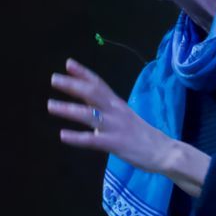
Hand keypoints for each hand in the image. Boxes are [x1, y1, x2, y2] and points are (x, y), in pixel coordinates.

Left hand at [49, 58, 172, 175]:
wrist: (164, 151)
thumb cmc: (143, 135)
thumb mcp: (125, 116)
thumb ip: (107, 109)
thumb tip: (88, 102)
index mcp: (117, 104)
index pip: (99, 83)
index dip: (83, 73)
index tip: (68, 63)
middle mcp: (115, 111)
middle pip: (92, 93)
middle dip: (72, 85)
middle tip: (54, 79)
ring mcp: (115, 127)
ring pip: (88, 115)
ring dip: (68, 109)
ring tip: (50, 105)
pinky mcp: (115, 144)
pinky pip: (92, 140)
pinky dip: (76, 138)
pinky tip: (62, 135)